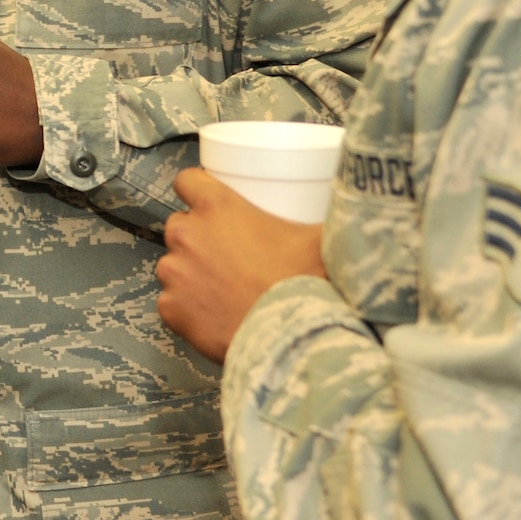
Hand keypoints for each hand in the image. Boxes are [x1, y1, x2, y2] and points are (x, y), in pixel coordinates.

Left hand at [156, 168, 326, 363]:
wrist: (291, 339)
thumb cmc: (305, 283)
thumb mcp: (321, 238)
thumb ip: (327, 216)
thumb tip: (350, 206)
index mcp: (218, 207)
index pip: (187, 180)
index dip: (196, 189)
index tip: (208, 202)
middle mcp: (188, 234)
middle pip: (180, 226)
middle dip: (198, 238)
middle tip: (229, 255)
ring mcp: (175, 272)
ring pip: (173, 265)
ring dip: (191, 273)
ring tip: (225, 289)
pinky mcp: (170, 307)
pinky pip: (171, 302)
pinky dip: (187, 308)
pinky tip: (215, 314)